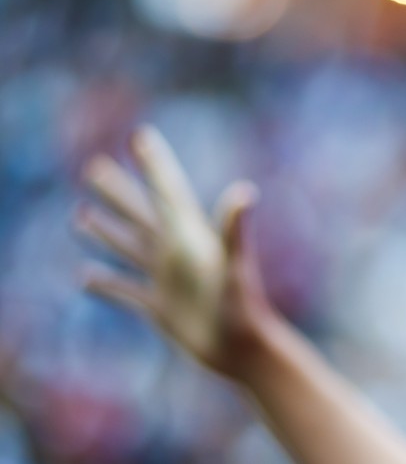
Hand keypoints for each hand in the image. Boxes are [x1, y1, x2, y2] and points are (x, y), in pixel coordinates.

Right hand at [77, 125, 274, 377]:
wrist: (244, 349)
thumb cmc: (243, 306)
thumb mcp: (235, 264)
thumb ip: (234, 229)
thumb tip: (245, 192)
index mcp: (191, 236)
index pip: (168, 191)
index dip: (155, 163)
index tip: (141, 135)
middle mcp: (177, 253)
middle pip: (141, 214)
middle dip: (119, 191)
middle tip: (94, 167)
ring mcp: (168, 280)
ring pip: (130, 247)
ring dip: (106, 231)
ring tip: (81, 215)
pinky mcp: (160, 307)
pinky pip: (126, 292)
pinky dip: (106, 285)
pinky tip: (85, 278)